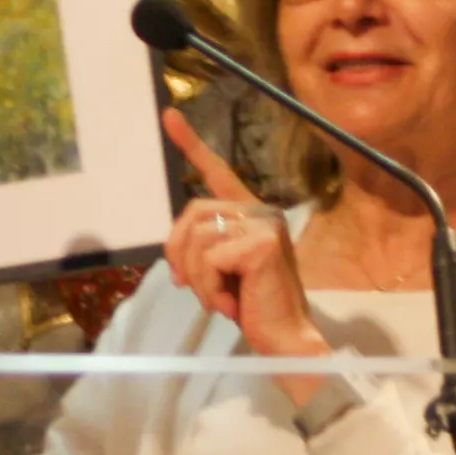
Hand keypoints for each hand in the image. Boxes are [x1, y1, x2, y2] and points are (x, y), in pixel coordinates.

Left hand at [160, 110, 323, 370]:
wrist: (286, 338)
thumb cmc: (255, 306)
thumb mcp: (222, 270)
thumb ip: (204, 247)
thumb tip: (176, 250)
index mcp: (250, 212)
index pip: (218, 171)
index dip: (191, 144)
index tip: (169, 115)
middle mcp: (260, 210)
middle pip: (192, 214)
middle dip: (180, 255)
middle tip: (192, 287)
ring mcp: (264, 223)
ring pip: (198, 240)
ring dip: (199, 279)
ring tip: (222, 299)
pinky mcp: (262, 242)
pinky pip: (210, 259)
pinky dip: (210, 288)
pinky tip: (233, 303)